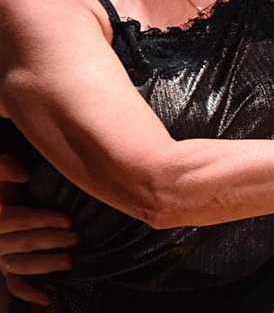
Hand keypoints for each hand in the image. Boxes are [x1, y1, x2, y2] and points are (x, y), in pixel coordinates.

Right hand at [0, 153, 77, 306]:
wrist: (8, 196)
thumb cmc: (9, 184)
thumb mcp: (3, 169)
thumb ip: (6, 166)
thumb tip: (22, 174)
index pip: (14, 220)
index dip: (41, 220)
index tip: (67, 220)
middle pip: (21, 243)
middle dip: (51, 241)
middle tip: (76, 238)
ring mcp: (0, 255)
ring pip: (19, 265)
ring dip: (45, 265)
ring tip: (69, 261)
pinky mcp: (8, 267)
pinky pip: (14, 285)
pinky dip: (29, 293)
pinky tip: (47, 297)